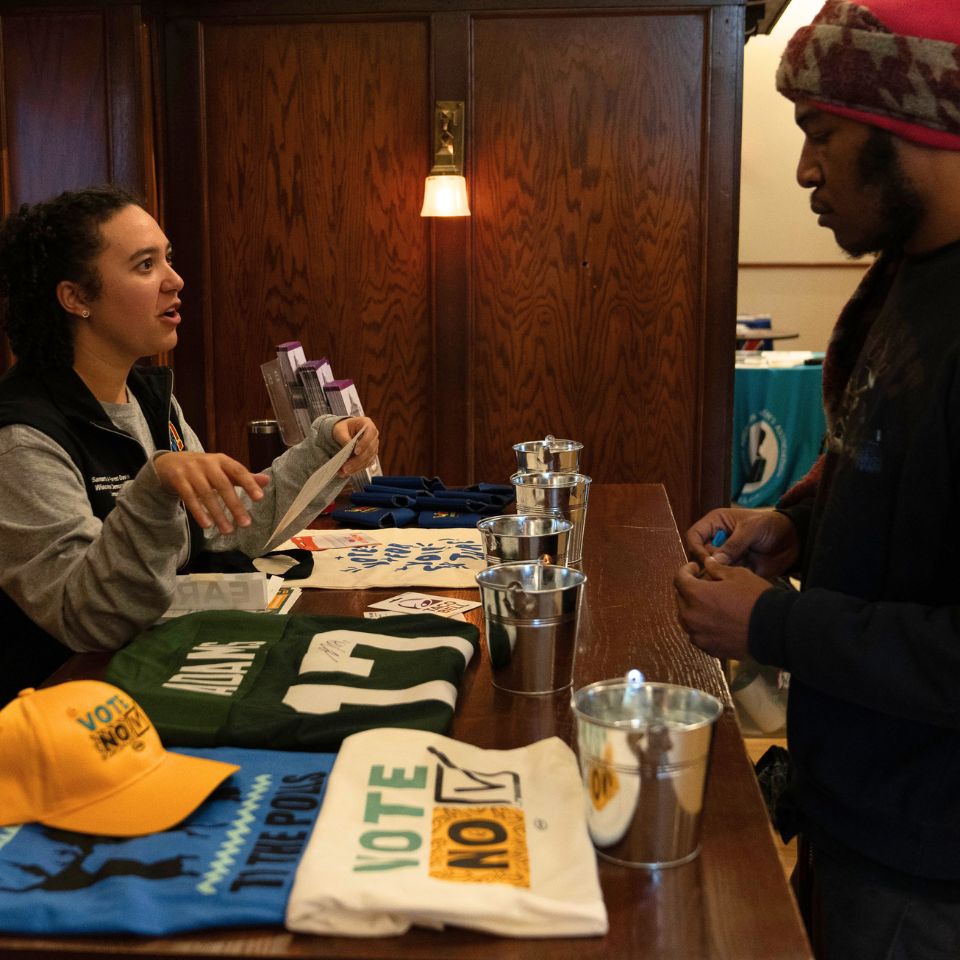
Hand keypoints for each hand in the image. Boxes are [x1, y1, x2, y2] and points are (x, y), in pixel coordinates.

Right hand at [153, 451, 267, 533]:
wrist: (169, 462)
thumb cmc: (203, 468)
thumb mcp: (223, 469)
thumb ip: (243, 476)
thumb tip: (267, 481)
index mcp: (222, 460)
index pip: (238, 471)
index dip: (249, 483)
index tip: (260, 498)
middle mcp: (207, 463)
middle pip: (223, 485)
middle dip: (235, 506)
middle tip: (245, 524)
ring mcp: (191, 471)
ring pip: (206, 494)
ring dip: (218, 514)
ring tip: (228, 530)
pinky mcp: (178, 479)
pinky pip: (189, 498)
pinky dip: (199, 512)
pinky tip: (207, 525)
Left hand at [332, 416, 379, 476]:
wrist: (344, 432)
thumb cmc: (342, 428)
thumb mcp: (339, 430)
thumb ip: (344, 438)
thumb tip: (348, 449)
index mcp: (367, 424)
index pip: (370, 433)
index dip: (364, 443)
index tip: (356, 452)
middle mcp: (373, 436)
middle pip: (370, 449)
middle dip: (358, 460)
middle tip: (346, 467)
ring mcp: (373, 447)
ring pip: (368, 459)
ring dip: (357, 467)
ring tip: (344, 471)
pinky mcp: (370, 456)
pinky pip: (366, 464)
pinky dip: (357, 469)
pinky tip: (347, 472)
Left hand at [674, 556, 771, 659]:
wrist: (774, 630)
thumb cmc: (756, 598)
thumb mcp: (738, 575)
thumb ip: (717, 568)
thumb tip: (708, 563)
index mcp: (696, 595)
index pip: (679, 579)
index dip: (686, 570)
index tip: (696, 568)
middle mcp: (691, 616)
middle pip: (680, 599)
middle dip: (689, 589)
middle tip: (703, 584)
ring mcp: (698, 635)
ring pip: (687, 618)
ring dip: (693, 608)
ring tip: (709, 603)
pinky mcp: (708, 648)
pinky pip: (697, 634)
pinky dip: (701, 625)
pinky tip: (715, 621)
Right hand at [685, 506, 798, 577]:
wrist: (794, 540)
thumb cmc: (771, 525)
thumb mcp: (752, 529)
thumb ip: (733, 544)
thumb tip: (713, 560)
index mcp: (716, 523)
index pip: (694, 536)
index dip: (696, 548)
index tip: (706, 559)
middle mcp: (717, 540)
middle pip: (699, 555)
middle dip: (706, 564)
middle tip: (718, 570)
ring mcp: (726, 555)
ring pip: (710, 568)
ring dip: (716, 574)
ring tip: (728, 576)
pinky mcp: (735, 568)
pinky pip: (724, 577)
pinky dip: (727, 580)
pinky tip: (737, 580)